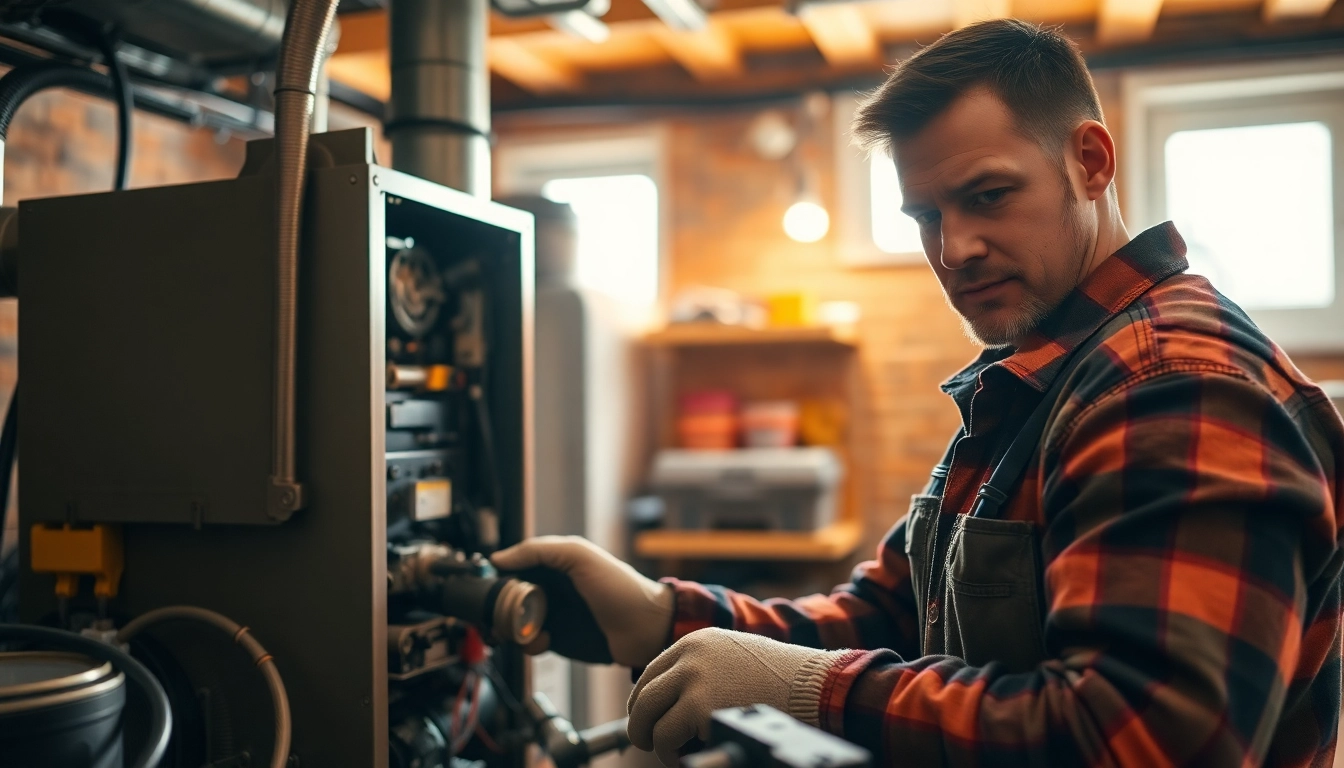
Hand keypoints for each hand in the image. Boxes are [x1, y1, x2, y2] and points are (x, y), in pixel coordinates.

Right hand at [490, 535, 673, 667]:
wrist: (646, 628)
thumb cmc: (620, 586)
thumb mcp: (580, 556)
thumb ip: (539, 550)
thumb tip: (499, 558)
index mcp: (555, 565)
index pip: (514, 566)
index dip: (498, 576)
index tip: (486, 587)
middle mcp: (551, 589)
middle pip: (508, 597)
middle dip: (498, 608)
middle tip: (498, 616)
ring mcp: (553, 615)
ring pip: (514, 623)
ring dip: (512, 629)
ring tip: (526, 630)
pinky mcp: (558, 640)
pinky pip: (531, 643)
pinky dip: (529, 645)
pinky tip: (545, 642)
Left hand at [626, 628, 847, 765]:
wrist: (811, 686)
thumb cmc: (782, 678)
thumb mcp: (735, 655)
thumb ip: (703, 667)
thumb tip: (676, 695)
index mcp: (696, 641)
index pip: (651, 673)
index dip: (644, 701)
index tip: (646, 718)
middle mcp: (689, 656)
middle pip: (643, 696)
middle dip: (640, 724)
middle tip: (647, 741)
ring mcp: (692, 680)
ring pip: (648, 719)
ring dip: (655, 741)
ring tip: (671, 753)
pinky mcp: (698, 708)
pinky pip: (667, 738)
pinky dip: (671, 754)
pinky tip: (685, 758)